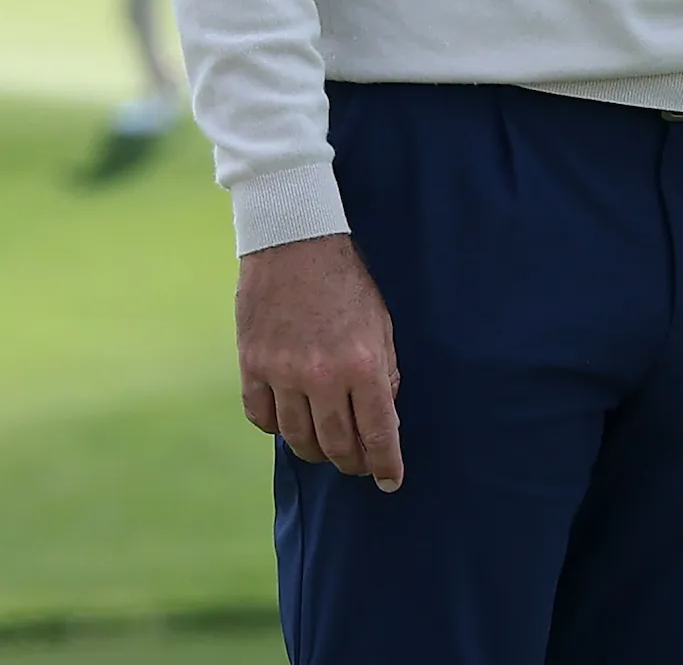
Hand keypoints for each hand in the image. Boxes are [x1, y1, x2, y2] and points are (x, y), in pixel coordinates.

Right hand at [237, 233, 403, 489]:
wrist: (295, 240)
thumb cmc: (347, 279)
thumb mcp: (381, 320)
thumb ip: (384, 369)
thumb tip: (384, 414)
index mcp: (363, 363)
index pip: (379, 432)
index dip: (386, 464)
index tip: (391, 481)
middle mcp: (323, 376)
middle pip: (337, 445)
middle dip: (353, 463)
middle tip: (360, 465)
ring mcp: (283, 373)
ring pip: (298, 438)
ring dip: (316, 450)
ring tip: (327, 448)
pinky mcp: (252, 366)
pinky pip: (262, 418)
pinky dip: (277, 427)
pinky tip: (289, 421)